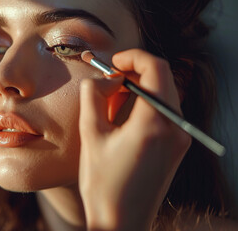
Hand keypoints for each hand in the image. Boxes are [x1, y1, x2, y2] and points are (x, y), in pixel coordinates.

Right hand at [78, 49, 190, 229]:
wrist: (122, 221)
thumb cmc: (104, 184)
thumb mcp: (91, 135)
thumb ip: (92, 96)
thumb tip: (100, 78)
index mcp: (154, 123)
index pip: (155, 68)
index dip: (132, 56)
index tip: (112, 62)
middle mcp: (175, 128)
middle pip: (162, 79)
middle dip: (133, 72)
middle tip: (107, 81)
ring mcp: (179, 138)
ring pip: (163, 94)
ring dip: (138, 89)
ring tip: (110, 104)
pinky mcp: (176, 147)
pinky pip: (164, 112)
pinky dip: (144, 105)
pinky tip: (122, 118)